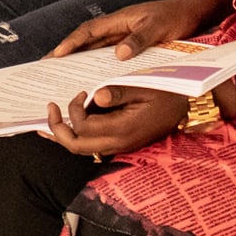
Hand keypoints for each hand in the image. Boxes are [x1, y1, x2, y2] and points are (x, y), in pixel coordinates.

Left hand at [43, 87, 187, 157]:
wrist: (186, 106)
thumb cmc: (166, 92)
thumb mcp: (144, 87)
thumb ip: (119, 92)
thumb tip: (96, 97)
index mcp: (123, 129)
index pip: (84, 127)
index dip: (74, 110)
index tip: (80, 92)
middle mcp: (118, 142)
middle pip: (76, 146)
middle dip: (57, 129)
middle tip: (50, 107)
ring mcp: (119, 145)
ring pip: (82, 148)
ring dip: (62, 134)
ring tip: (49, 117)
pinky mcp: (120, 141)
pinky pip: (91, 144)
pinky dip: (74, 134)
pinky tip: (64, 124)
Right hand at [51, 0, 205, 60]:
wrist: (192, 14)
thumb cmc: (175, 18)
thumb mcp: (158, 28)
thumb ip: (139, 40)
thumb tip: (118, 55)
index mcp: (119, 19)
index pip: (89, 31)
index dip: (72, 42)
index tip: (57, 55)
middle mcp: (117, 27)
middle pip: (86, 40)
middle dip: (67, 52)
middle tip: (48, 65)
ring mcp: (122, 35)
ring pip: (95, 48)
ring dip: (79, 59)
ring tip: (63, 74)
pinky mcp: (130, 44)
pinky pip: (108, 54)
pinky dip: (97, 64)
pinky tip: (93, 77)